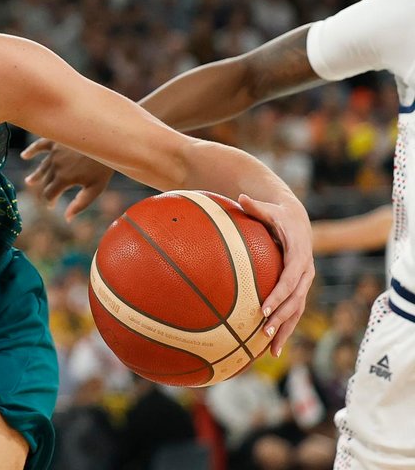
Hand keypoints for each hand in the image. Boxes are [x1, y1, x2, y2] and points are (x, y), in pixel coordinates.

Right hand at [20, 138, 114, 219]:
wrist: (107, 140)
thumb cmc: (103, 166)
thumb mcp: (95, 189)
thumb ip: (80, 204)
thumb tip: (67, 218)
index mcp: (63, 179)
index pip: (49, 194)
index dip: (49, 202)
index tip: (51, 206)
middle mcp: (55, 165)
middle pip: (46, 181)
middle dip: (46, 191)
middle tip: (47, 197)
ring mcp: (54, 152)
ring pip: (42, 167)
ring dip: (36, 176)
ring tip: (29, 182)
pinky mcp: (56, 141)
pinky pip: (40, 145)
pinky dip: (31, 151)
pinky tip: (24, 156)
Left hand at [238, 194, 314, 357]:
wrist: (298, 220)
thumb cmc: (278, 214)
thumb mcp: (269, 209)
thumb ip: (255, 206)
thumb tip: (241, 197)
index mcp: (298, 254)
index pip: (290, 279)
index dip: (278, 295)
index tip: (263, 309)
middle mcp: (305, 271)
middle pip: (296, 300)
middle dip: (281, 318)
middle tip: (263, 333)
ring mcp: (305, 282)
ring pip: (297, 310)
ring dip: (285, 330)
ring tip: (270, 349)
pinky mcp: (300, 289)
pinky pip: (294, 311)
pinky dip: (285, 328)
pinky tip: (271, 347)